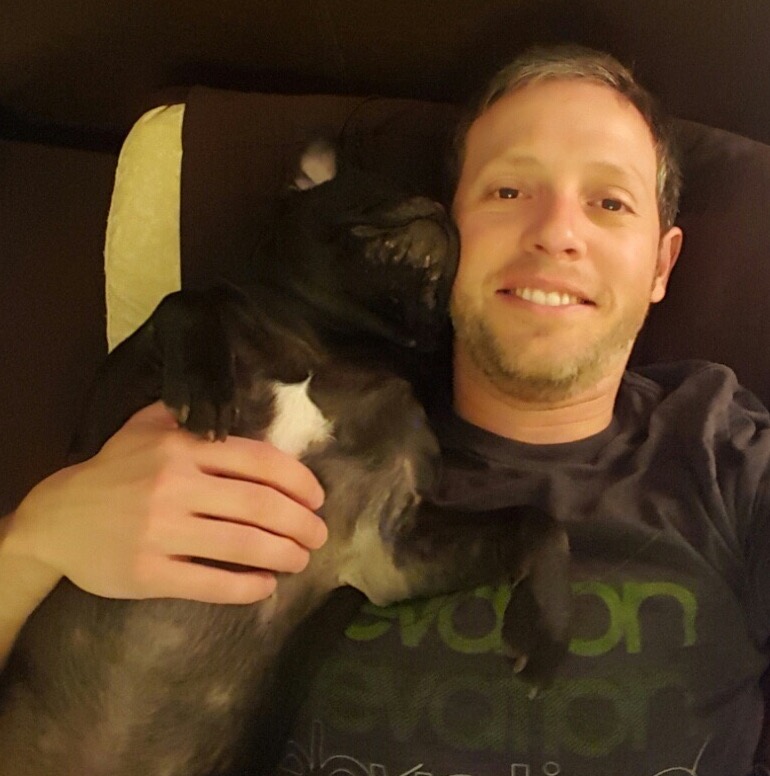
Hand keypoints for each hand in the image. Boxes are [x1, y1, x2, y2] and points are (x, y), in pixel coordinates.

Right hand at [4, 402, 326, 603]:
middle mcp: (174, 485)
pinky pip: (211, 582)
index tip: (317, 498)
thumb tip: (247, 410)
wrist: (56, 519)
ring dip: (284, 554)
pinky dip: (248, 586)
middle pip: (260, 505)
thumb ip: (191, 415)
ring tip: (301, 559)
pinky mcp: (148, 573)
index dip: (298, 481)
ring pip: (243, 544)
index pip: (259, 461)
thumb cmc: (113, 470)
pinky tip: (266, 585)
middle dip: (301, 523)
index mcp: (181, 447)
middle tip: (319, 535)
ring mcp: (161, 531)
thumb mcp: (145, 426)